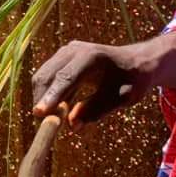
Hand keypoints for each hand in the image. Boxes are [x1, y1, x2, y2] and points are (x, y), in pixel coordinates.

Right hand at [31, 40, 155, 130]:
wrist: (136, 61)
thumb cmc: (132, 81)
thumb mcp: (120, 99)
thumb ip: (96, 110)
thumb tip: (71, 126)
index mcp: (92, 57)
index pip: (66, 77)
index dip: (52, 96)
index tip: (39, 114)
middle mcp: (74, 50)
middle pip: (47, 75)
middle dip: (42, 100)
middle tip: (44, 126)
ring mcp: (65, 52)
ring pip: (43, 76)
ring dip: (43, 98)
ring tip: (51, 120)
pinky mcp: (61, 58)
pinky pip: (48, 77)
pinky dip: (48, 94)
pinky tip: (58, 109)